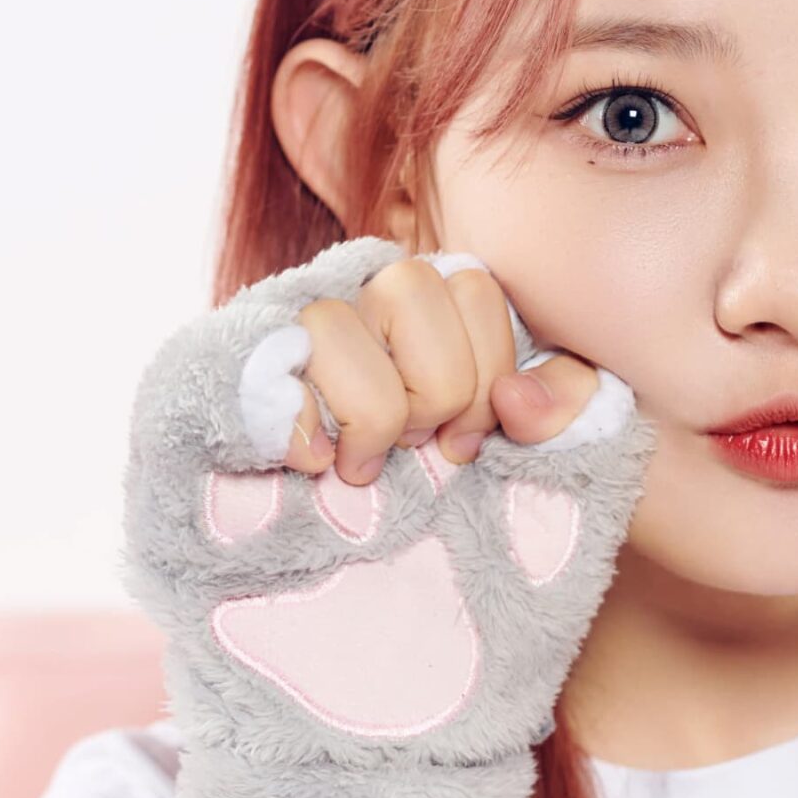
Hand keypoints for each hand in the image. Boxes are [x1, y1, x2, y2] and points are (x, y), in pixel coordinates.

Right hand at [266, 251, 612, 478]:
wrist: (318, 509)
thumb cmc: (438, 452)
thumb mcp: (521, 421)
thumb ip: (557, 400)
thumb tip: (518, 401)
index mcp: (430, 295)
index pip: (476, 289)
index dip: (486, 374)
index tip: (467, 436)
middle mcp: (357, 288)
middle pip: (408, 289)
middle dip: (431, 390)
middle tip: (415, 441)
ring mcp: (292, 323)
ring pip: (334, 324)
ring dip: (369, 415)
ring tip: (364, 458)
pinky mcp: (239, 369)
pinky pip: (270, 382)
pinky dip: (302, 436)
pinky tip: (316, 459)